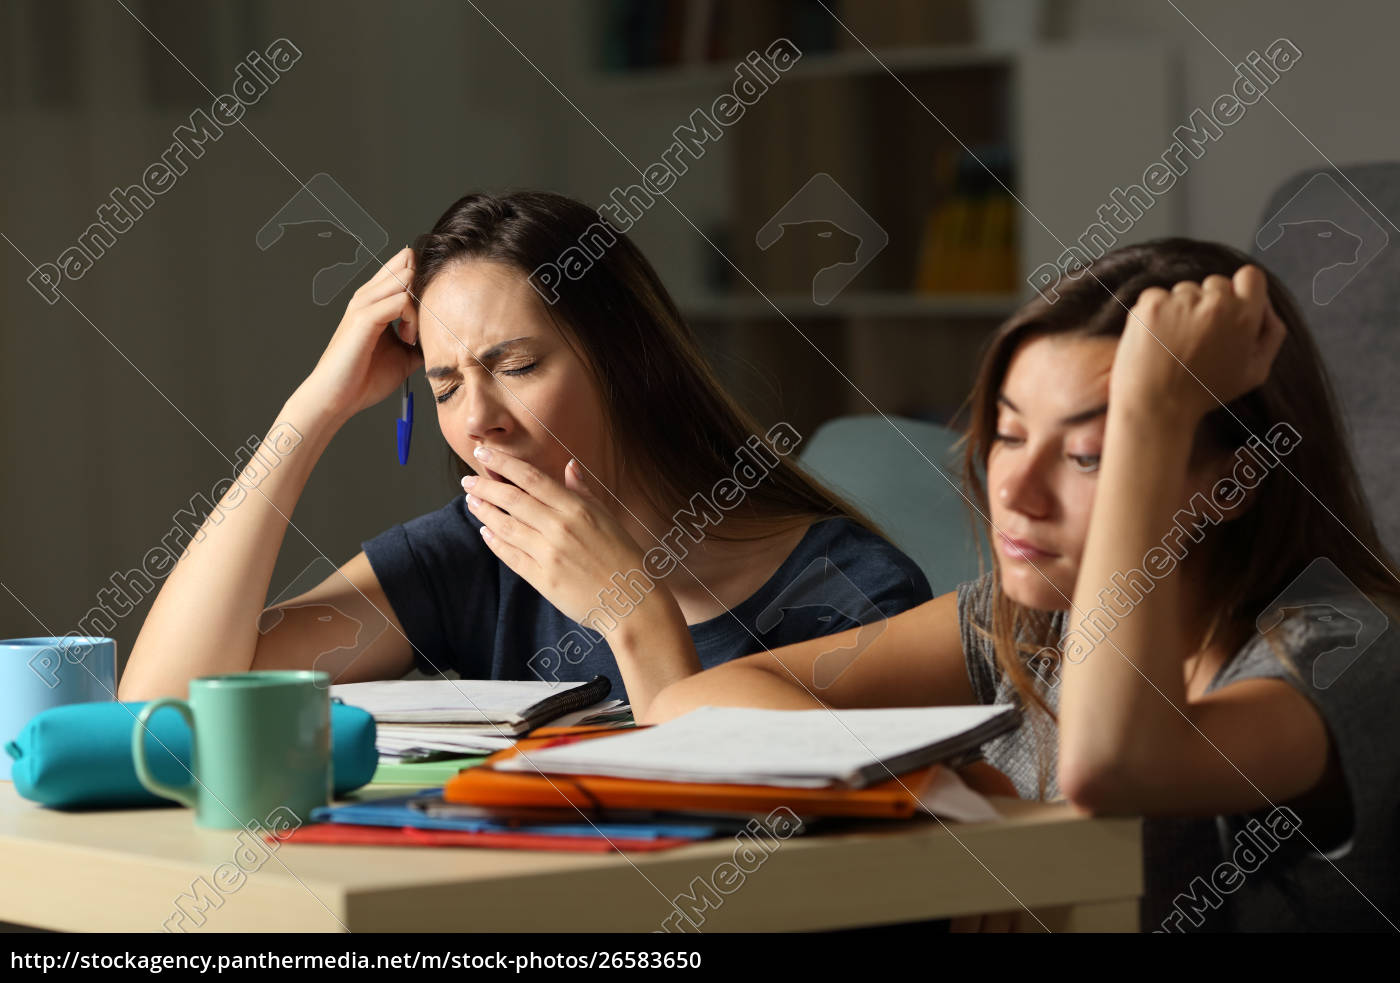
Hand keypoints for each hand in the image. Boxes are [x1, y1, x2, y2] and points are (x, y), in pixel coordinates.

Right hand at [298, 247, 422, 421]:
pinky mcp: (363, 317)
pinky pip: (400, 300)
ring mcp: (364, 304)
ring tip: (414, 333)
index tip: (432, 312)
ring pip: (405, 278)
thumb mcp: (403, 355)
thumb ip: (420, 339)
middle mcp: (368, 296)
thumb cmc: (363, 378)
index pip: (404, 266)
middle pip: (406, 263)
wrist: (337, 398)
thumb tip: (443, 336)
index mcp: (376, 301)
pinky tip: (408, 339)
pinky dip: (412, 319)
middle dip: (426, 288)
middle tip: (427, 320)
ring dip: (419, 304)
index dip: (425, 281)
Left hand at [463, 447, 659, 629]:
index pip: (531, 478)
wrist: (631, 600)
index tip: (485, 455)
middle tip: (467, 480)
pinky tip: (487, 532)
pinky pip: (511, 556)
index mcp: (577, 508)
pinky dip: (495, 542)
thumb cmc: (624, 557)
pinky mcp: (542, 579)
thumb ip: (583, 491)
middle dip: (485, 486)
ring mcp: (549, 554)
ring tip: (472, 502)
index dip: (504, 464)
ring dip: (485, 511)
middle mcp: (559, 528)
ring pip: (506, 526)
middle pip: (512, 499)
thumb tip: (569, 466)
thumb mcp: (607, 516)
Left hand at [1111, 264, 1286, 425]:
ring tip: (1175, 344)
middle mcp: (1216, 304)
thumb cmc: (1205, 393)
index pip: (1250, 276)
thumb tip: (1264, 304)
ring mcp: (1181, 302)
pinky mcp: (1151, 305)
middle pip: (1216, 284)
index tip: (1229, 310)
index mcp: (1245, 316)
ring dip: (1181, 309)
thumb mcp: (1254, 372)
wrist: (1156, 409)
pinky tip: (1156, 340)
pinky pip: (1156, 296)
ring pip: (1185, 290)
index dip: (1240, 291)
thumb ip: (1270, 334)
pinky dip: (1155, 313)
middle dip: (1209, 305)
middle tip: (1198, 339)